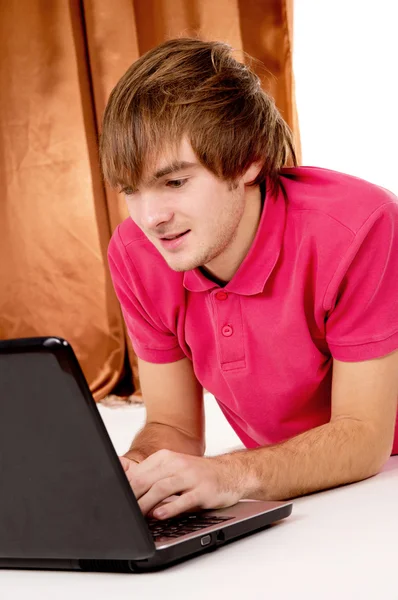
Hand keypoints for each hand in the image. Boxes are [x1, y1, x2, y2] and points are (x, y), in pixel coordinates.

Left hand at [119, 449, 248, 519]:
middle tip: (121, 511)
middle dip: (131, 496)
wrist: (230, 473)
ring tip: (135, 515)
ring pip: (162, 488)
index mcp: (165, 458)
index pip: (138, 473)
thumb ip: (147, 473)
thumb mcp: (171, 468)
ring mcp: (191, 476)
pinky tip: (160, 515)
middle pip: (147, 480)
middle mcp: (177, 464)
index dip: (124, 489)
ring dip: (145, 503)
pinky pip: (184, 499)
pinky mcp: (203, 490)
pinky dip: (170, 508)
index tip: (115, 501)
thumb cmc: (196, 474)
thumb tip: (119, 471)